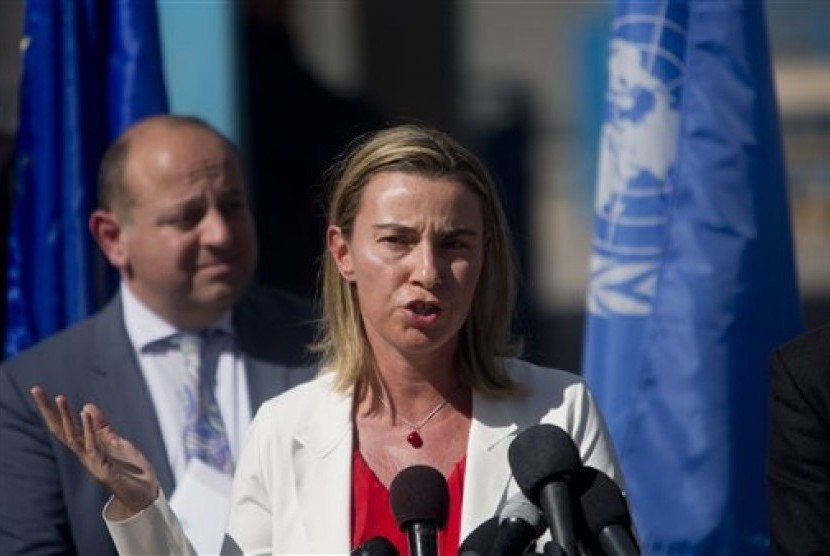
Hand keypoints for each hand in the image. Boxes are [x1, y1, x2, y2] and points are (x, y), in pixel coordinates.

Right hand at [30, 386, 159, 518]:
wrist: (146, 494)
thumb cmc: (130, 470)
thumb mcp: (117, 442)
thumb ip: (102, 427)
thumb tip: (87, 405)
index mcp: (86, 447)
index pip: (64, 426)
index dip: (51, 410)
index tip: (38, 390)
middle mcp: (85, 455)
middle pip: (61, 430)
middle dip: (48, 411)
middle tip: (36, 390)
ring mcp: (92, 463)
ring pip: (73, 438)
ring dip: (67, 418)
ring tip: (59, 398)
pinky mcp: (104, 470)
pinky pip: (94, 447)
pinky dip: (90, 430)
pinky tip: (86, 414)